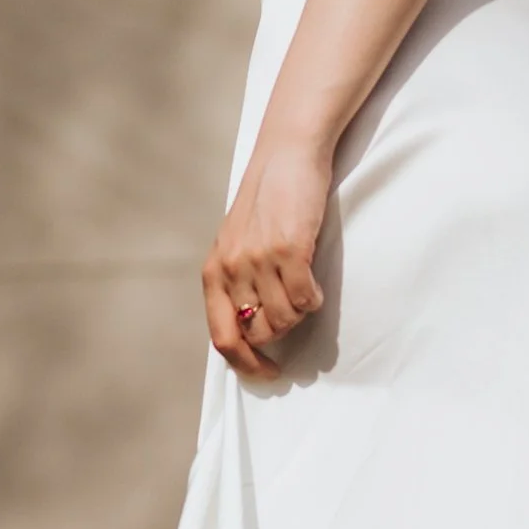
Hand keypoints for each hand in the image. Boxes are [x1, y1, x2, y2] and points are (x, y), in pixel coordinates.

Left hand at [204, 132, 331, 375]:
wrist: (285, 156)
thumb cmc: (265, 202)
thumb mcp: (235, 244)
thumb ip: (236, 282)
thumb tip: (251, 329)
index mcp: (214, 272)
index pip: (222, 338)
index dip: (246, 365)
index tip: (268, 372)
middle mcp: (232, 269)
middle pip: (259, 334)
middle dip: (280, 333)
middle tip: (294, 313)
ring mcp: (259, 260)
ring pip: (285, 320)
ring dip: (300, 313)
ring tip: (303, 289)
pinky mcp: (289, 249)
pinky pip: (305, 300)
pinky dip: (314, 299)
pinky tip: (314, 283)